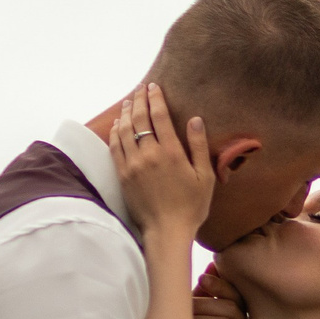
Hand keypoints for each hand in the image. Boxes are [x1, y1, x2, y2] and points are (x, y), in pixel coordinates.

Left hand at [108, 84, 214, 247]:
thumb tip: (195, 120)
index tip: (154, 87)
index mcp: (171, 153)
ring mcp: (132, 164)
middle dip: (139, 99)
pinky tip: (118, 125)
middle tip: (140, 89)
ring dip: (125, 112)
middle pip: (139, 118)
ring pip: (124, 130)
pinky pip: (115, 146)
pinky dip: (115, 131)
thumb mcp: (205, 177)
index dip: (156, 98)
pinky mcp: (122, 175)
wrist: (166, 232)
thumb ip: (199, 146)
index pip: (159, 116)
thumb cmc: (191, 207)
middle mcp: (149, 154)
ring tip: (128, 102)